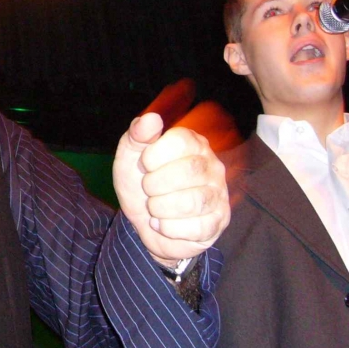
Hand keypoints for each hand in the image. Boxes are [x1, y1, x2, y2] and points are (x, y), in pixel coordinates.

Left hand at [113, 112, 229, 264]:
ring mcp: (218, 194)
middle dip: (156, 184)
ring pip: (194, 201)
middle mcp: (212, 166)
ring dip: (161, 207)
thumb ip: (137, 136)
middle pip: (190, 170)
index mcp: (193, 143)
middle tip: (147, 189)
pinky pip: (198, 227)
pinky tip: (161, 224)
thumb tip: (151, 118)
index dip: (154, 155)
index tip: (144, 165)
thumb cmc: (141, 184)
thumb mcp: (130, 157)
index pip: (181, 140)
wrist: (145, 222)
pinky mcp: (218, 221)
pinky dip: (169, 228)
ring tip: (153, 207)